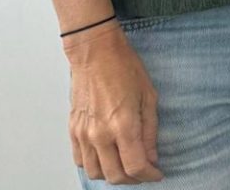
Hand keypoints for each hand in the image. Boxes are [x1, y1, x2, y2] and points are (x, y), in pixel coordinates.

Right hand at [64, 23, 161, 183]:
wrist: (95, 53)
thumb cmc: (125, 67)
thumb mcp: (148, 95)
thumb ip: (150, 130)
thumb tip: (152, 156)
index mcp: (122, 125)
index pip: (135, 166)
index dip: (149, 175)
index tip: (157, 174)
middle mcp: (100, 135)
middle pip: (115, 176)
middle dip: (133, 180)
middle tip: (144, 172)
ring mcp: (83, 134)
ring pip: (96, 173)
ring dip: (113, 175)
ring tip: (126, 167)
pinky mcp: (73, 131)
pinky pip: (80, 161)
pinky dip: (94, 166)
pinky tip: (106, 158)